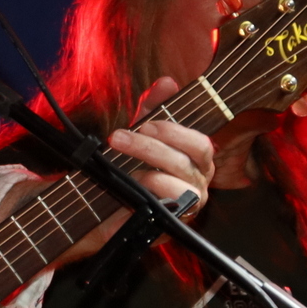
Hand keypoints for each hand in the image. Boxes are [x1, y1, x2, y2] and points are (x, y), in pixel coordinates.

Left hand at [54, 77, 214, 265]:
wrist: (104, 203)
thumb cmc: (131, 164)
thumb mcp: (141, 131)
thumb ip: (153, 107)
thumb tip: (167, 82)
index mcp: (196, 161)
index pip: (202, 144)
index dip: (176, 132)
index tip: (146, 123)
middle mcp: (198, 184)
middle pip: (186, 163)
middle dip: (150, 147)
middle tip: (119, 138)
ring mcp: (187, 206)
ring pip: (179, 186)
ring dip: (147, 170)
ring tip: (119, 162)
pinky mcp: (171, 224)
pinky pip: (168, 209)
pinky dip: (148, 195)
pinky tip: (130, 186)